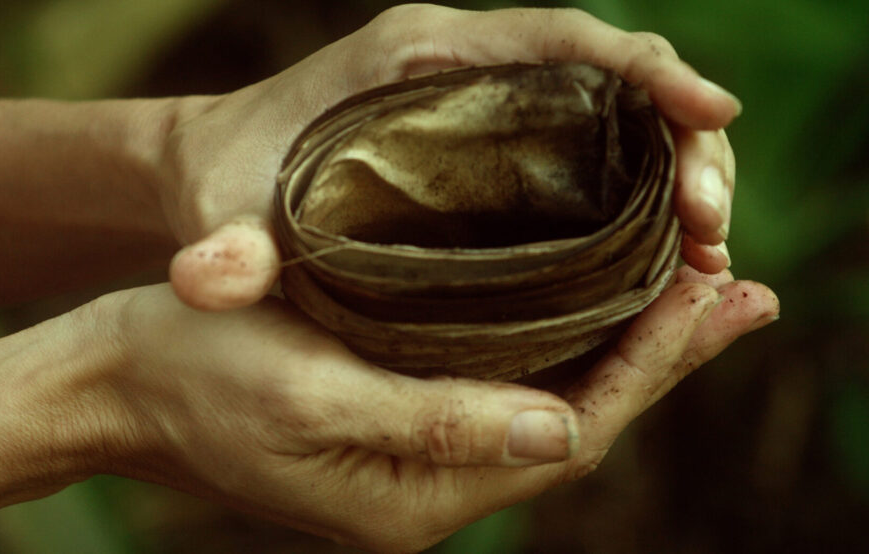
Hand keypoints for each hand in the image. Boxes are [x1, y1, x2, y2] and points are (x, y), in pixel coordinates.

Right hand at [86, 267, 776, 551]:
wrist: (118, 382)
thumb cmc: (198, 372)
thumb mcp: (308, 393)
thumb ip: (435, 422)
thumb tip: (565, 433)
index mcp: (415, 499)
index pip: (569, 437)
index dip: (650, 370)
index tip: (718, 299)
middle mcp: (429, 494)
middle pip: (576, 425)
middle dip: (661, 360)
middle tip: (743, 292)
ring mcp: (414, 465)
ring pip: (547, 407)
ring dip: (621, 352)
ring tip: (693, 293)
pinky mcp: (397, 430)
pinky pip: (503, 394)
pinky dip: (560, 350)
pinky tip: (591, 310)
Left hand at [159, 5, 740, 310]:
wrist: (217, 175)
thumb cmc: (228, 184)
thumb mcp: (228, 216)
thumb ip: (227, 252)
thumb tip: (209, 283)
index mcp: (420, 57)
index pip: (560, 39)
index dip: (648, 69)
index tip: (712, 113)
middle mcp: (467, 69)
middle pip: (612, 77)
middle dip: (682, 139)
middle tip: (713, 229)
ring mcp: (486, 108)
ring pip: (614, 119)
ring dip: (674, 173)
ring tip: (706, 253)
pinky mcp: (493, 152)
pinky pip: (588, 156)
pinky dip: (637, 198)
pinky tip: (661, 256)